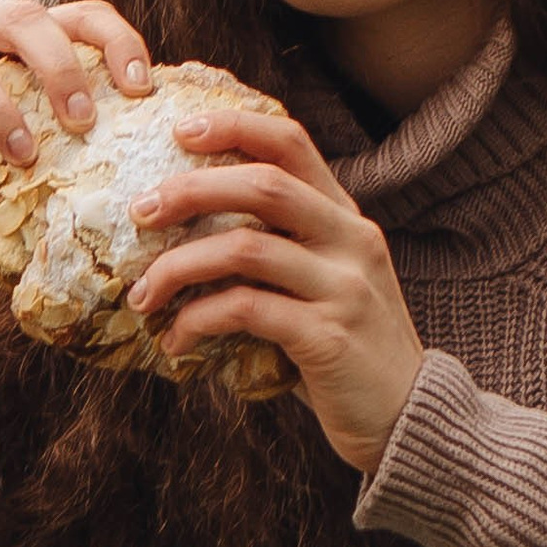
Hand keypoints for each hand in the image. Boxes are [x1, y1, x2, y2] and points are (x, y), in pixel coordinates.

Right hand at [0, 0, 154, 257]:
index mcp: (14, 27)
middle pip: (21, 17)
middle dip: (59, 66)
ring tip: (26, 159)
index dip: (116, 41)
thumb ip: (62, 124)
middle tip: (85, 120)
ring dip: (0, 111)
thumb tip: (144, 159)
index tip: (142, 89)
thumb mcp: (19, 126)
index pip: (78, 13)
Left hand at [129, 108, 426, 472]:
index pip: (292, 144)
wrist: (407, 420)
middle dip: (191, 190)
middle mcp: (351, 242)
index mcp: (347, 219)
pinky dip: (197, 322)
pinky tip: (176, 342)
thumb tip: (187, 228)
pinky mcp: (329, 338)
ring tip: (143, 295)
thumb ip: (284, 248)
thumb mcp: (328, 282)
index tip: (179, 129)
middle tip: (140, 212)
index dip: (235, 126)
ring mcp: (345, 288)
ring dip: (179, 267)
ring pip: (246, 249)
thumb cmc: (348, 348)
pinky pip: (246, 311)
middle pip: (264, 186)